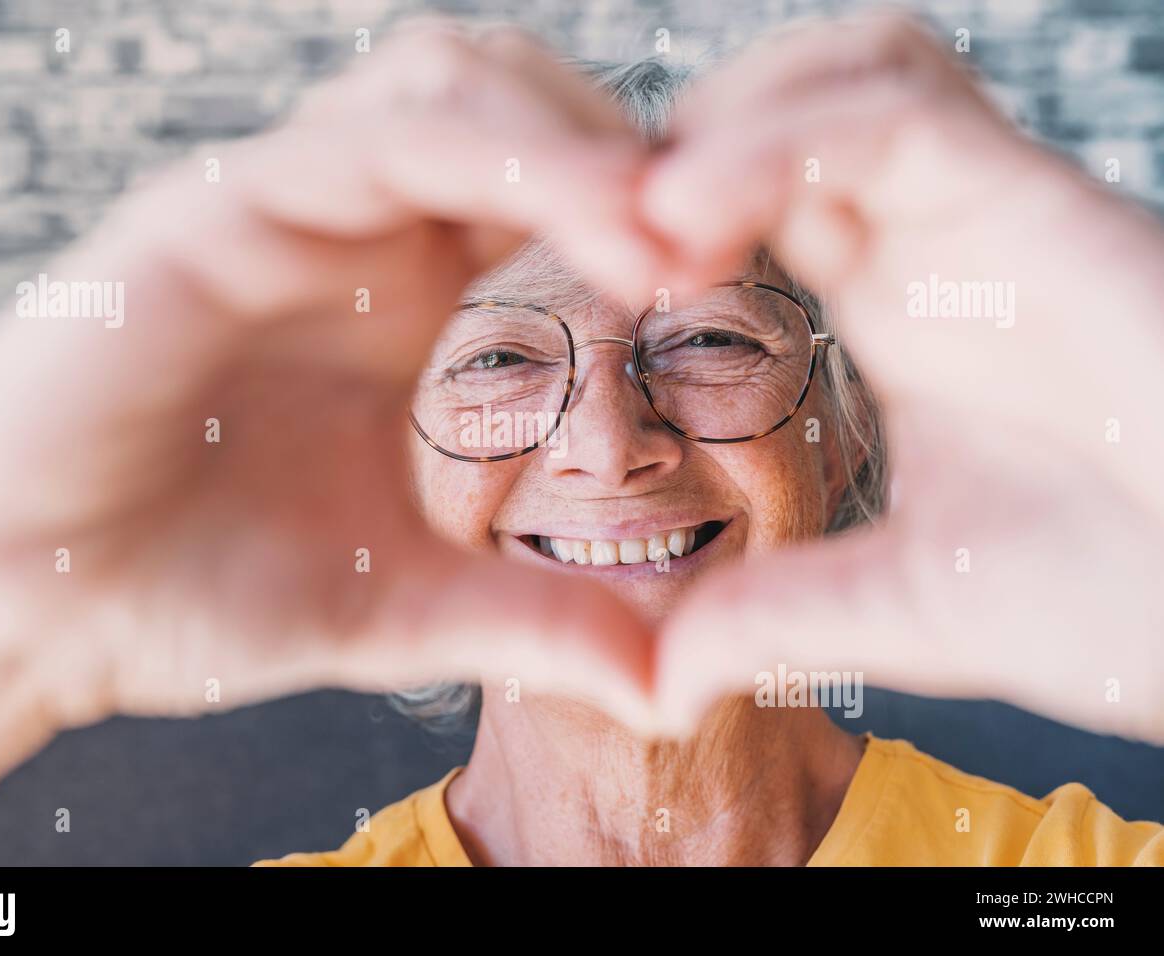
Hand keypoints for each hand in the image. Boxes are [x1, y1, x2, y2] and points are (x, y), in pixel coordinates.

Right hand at [0, 25, 666, 733]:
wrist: (22, 613)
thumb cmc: (187, 592)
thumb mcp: (396, 607)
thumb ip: (531, 622)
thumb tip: (664, 680)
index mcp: (401, 300)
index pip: (550, 196)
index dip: (650, 219)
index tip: (735, 288)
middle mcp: (349, 231)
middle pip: (520, 105)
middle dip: (633, 153)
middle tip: (719, 241)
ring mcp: (277, 206)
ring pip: (453, 82)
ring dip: (575, 134)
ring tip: (662, 234)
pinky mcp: (205, 210)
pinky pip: (367, 136)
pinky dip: (488, 155)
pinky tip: (579, 222)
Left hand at [643, 12, 1163, 741]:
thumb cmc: (1122, 597)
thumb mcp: (900, 605)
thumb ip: (774, 620)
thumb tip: (658, 682)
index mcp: (890, 309)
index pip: (749, 201)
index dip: (652, 218)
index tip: (578, 284)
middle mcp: (927, 244)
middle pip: (774, 109)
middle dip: (667, 152)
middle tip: (588, 235)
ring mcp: (978, 214)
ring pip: (832, 73)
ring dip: (713, 126)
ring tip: (640, 227)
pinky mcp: (1034, 204)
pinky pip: (893, 109)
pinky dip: (778, 137)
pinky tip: (692, 216)